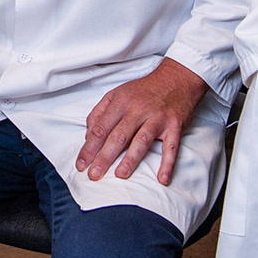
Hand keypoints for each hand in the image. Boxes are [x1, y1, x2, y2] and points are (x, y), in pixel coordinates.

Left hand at [76, 58, 208, 184]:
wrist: (176, 78)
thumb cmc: (144, 90)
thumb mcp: (117, 93)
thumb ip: (100, 112)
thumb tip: (88, 136)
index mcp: (121, 102)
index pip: (100, 128)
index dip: (89, 148)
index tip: (81, 164)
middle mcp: (138, 109)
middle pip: (118, 136)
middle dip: (104, 157)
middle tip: (94, 175)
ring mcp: (157, 118)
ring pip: (141, 141)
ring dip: (130, 159)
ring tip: (120, 175)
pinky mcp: (175, 126)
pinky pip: (171, 147)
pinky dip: (168, 164)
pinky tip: (162, 179)